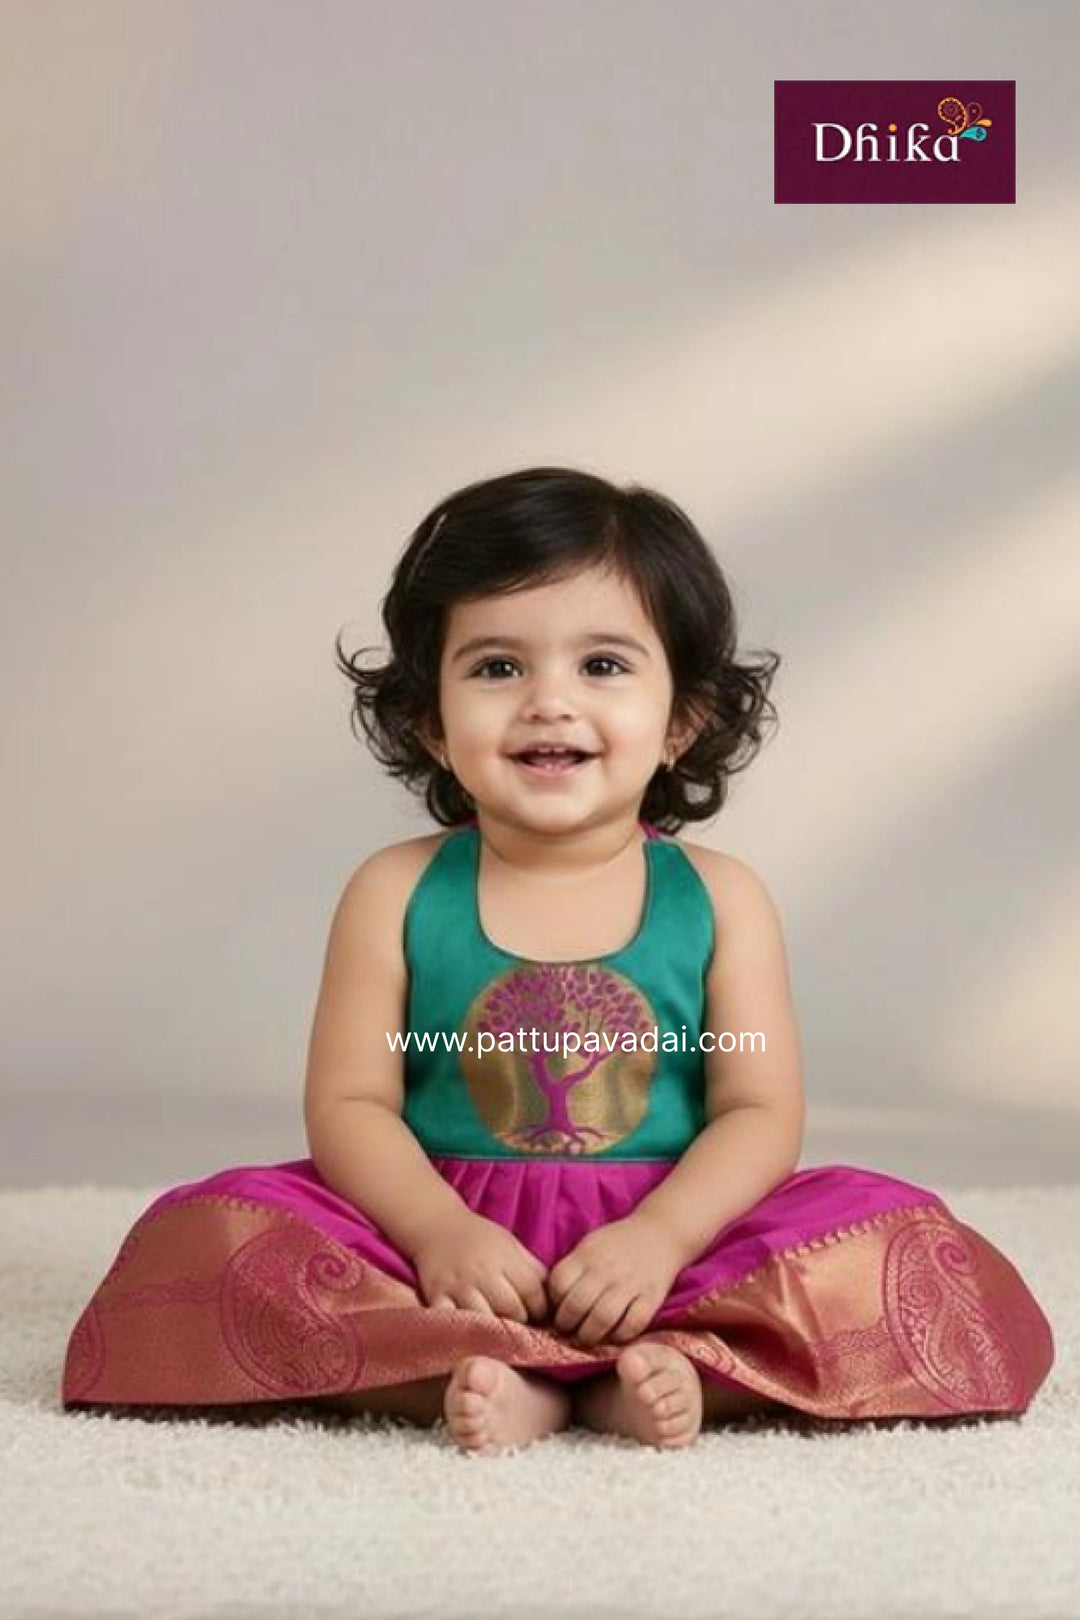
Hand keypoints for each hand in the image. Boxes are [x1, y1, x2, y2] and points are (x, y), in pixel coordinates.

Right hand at [410, 1207, 550, 1325]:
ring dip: (494, 1333)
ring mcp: (458, 1286)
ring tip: (498, 1336)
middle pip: (512, 1310)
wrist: (436, 1226)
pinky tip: (470, 1336)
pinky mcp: (436, 1296)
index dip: (541, 1309)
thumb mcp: (510, 1245)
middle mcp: (482, 1271)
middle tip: (519, 1327)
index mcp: (504, 1258)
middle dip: (520, 1323)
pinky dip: (461, 1333)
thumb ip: (532, 1270)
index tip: (539, 1317)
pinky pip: (452, 1323)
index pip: (532, 1292)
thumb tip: (555, 1300)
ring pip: (484, 1320)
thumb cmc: (479, 1238)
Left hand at [546, 1212, 686, 1347]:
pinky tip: (614, 1335)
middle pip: (577, 1304)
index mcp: (587, 1254)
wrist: (660, 1232)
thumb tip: (551, 1300)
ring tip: (587, 1338)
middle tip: (568, 1332)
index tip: (556, 1312)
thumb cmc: (618, 1242)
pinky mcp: (652, 1297)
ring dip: (589, 1335)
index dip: (553, 1303)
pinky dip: (620, 1336)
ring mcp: (630, 1283)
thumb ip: (573, 1268)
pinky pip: (632, 1324)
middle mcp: (607, 1269)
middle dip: (567, 1325)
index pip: (559, 1283)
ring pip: (602, 1318)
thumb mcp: (590, 1245)